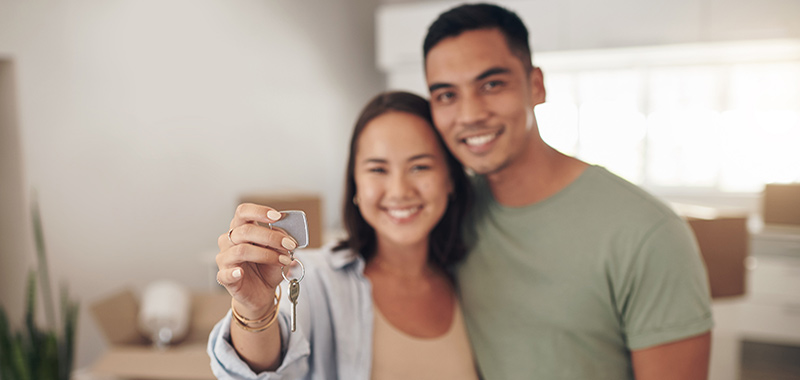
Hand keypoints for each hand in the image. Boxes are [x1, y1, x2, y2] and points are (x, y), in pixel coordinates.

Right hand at [216, 203, 296, 318]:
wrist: (262, 292)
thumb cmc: (268, 267)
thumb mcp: (280, 250)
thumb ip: (280, 238)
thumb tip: (285, 232)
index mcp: (242, 229)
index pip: (243, 212)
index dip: (259, 211)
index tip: (277, 216)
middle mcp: (229, 241)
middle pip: (245, 231)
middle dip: (271, 237)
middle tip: (289, 245)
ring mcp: (225, 258)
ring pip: (241, 250)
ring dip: (267, 255)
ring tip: (283, 261)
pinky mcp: (224, 277)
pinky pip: (225, 273)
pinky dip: (233, 272)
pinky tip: (241, 272)